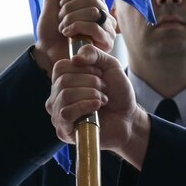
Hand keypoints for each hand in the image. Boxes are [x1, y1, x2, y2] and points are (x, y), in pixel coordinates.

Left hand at [34, 0, 114, 70]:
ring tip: (63, 28)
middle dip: (70, 8)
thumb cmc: (52, 28)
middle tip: (61, 20)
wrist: (47, 50)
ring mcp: (108, 30)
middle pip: (92, 0)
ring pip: (93, 12)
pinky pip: (94, 28)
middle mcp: (106, 16)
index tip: (62, 5)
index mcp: (97, 4)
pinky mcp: (106, 44)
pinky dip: (76, 28)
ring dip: (71, 19)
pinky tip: (68, 34)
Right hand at [46, 45, 150, 165]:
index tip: (99, 75)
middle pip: (63, 81)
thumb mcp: (110, 66)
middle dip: (90, 82)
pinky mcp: (63, 130)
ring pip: (65, 95)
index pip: (60, 67)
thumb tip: (75, 58)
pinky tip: (97, 107)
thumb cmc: (118, 94)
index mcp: (64, 81)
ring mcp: (58, 114)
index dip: (83, 68)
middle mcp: (57, 97)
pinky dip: (85, 106)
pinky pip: (66, 113)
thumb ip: (93, 54)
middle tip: (104, 89)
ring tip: (103, 100)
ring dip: (90, 95)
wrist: (128, 118)